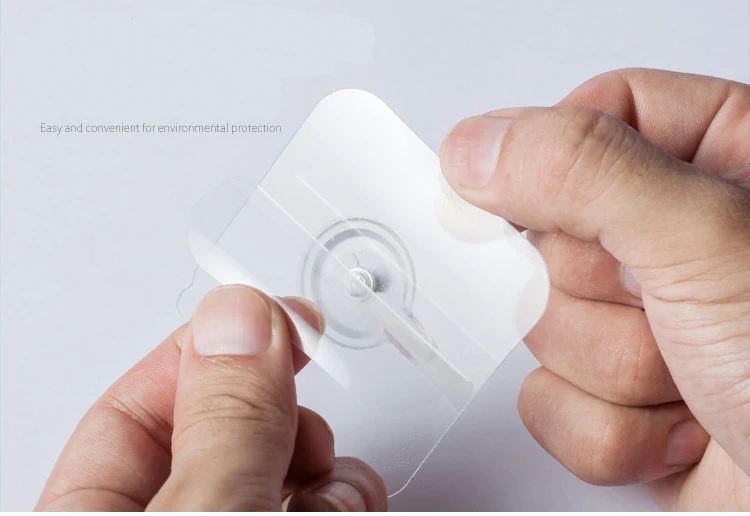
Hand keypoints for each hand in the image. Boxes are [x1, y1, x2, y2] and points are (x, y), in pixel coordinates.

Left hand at [36, 286, 386, 510]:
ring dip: (327, 471)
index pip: (128, 413)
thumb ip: (225, 423)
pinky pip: (325, 502)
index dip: (202, 355)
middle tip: (303, 424)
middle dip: (279, 421)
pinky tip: (348, 508)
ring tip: (330, 498)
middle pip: (220, 436)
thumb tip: (237, 317)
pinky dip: (346, 498)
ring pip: (285, 472)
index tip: (270, 321)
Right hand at [440, 68, 748, 510]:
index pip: (594, 112)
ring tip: (688, 379)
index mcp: (722, 160)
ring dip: (610, 370)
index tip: (526, 203)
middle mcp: (675, 238)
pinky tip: (677, 427)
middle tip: (654, 304)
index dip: (547, 162)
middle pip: (550, 229)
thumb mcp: (709, 243)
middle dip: (591, 291)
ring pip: (541, 321)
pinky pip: (548, 399)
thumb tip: (477, 149)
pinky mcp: (616, 395)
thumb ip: (587, 172)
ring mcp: (642, 319)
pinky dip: (607, 432)